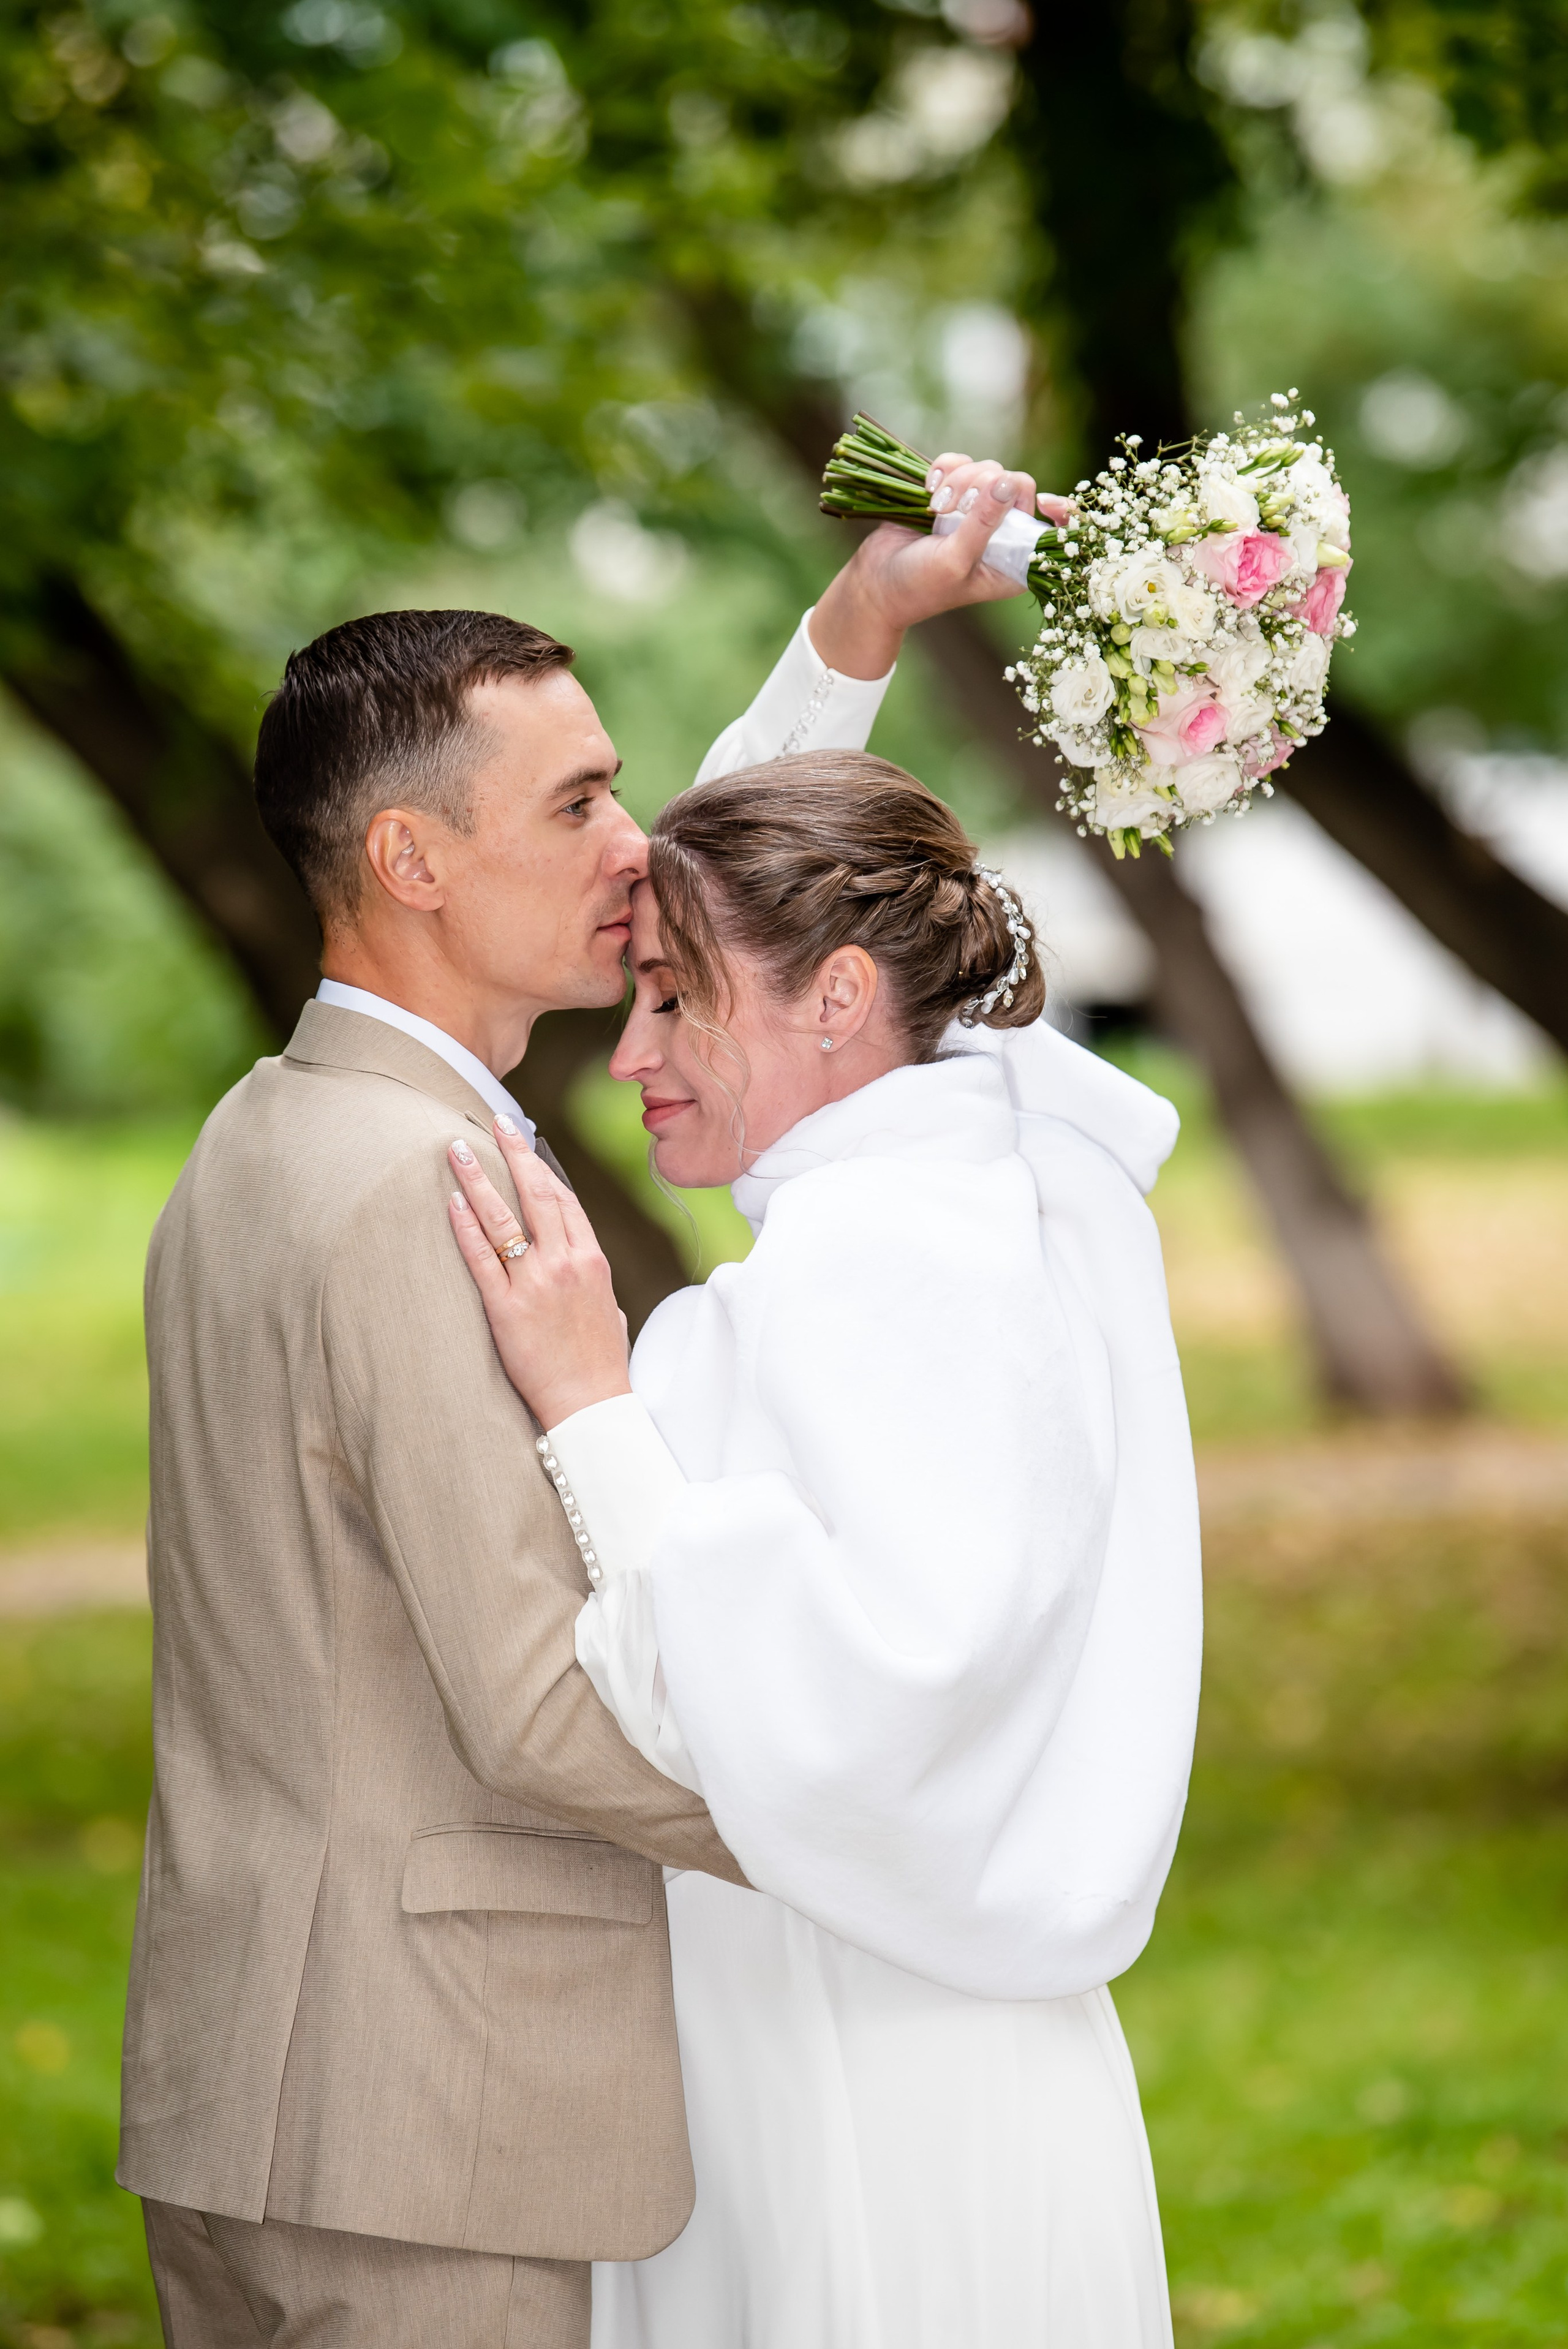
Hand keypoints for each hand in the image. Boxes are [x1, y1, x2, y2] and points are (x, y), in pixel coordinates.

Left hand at [447, 1121, 631, 1430]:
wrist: (590, 1403)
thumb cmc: (601, 1361)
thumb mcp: (608, 1307)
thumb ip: (591, 1277)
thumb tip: (579, 1262)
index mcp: (593, 1259)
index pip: (564, 1198)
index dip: (541, 1164)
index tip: (524, 1141)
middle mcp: (565, 1263)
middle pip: (535, 1194)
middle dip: (513, 1154)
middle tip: (494, 1123)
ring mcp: (534, 1283)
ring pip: (502, 1218)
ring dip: (477, 1180)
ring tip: (455, 1151)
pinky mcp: (506, 1308)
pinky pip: (481, 1259)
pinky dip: (465, 1227)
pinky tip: (452, 1202)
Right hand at [809, 454, 1053, 679]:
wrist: (876, 583)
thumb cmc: (920, 585)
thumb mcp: (956, 560)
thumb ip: (983, 523)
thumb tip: (1006, 481)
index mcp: (1015, 560)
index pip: (1051, 527)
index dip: (1061, 512)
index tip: (1047, 502)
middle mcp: (1002, 533)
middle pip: (1016, 484)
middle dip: (984, 488)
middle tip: (953, 508)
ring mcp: (976, 510)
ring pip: (987, 469)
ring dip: (960, 480)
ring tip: (935, 506)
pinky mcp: (952, 493)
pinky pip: (961, 462)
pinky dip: (945, 468)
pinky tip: (929, 487)